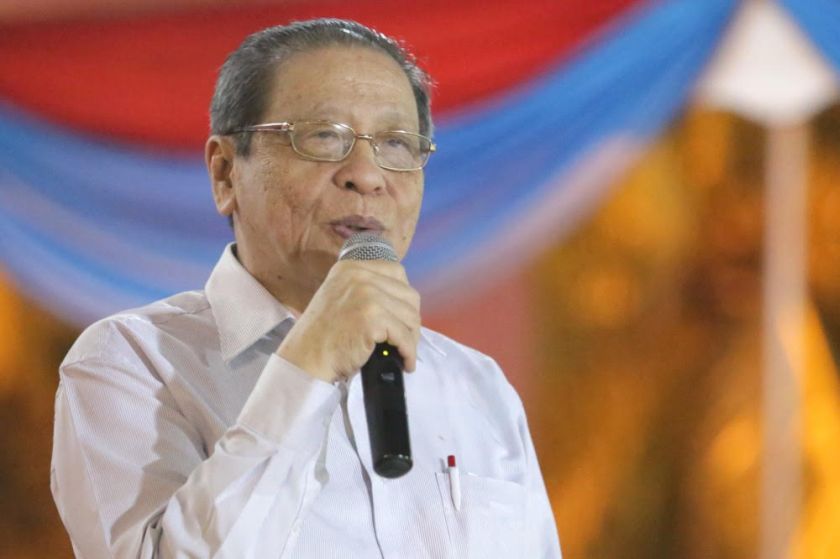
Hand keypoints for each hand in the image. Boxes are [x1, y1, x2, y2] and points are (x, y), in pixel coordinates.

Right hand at [276, 260, 420, 382]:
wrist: (305, 359)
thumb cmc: (322, 335)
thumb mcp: (339, 296)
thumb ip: (364, 289)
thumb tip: (401, 300)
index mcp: (351, 267)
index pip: (396, 272)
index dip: (405, 297)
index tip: (403, 316)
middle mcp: (360, 275)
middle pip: (408, 295)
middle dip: (411, 320)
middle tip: (405, 339)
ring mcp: (367, 295)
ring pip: (410, 316)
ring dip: (411, 339)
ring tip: (404, 353)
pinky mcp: (372, 318)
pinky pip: (404, 336)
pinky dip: (409, 352)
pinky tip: (405, 362)